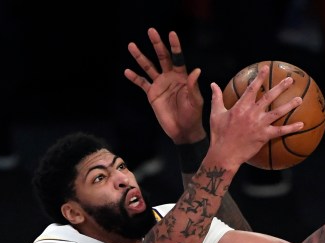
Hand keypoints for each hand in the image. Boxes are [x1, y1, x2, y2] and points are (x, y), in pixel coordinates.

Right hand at [124, 28, 205, 143]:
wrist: (183, 130)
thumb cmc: (193, 115)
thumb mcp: (195, 101)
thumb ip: (193, 86)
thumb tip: (196, 70)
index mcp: (182, 77)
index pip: (178, 58)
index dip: (175, 46)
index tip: (172, 34)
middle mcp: (170, 77)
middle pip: (162, 57)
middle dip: (157, 44)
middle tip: (151, 31)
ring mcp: (160, 85)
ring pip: (148, 67)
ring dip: (140, 57)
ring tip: (132, 45)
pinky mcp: (152, 94)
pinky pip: (141, 83)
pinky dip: (134, 78)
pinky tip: (127, 71)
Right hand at [204, 65, 303, 171]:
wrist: (224, 154)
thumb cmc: (218, 134)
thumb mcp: (215, 114)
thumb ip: (216, 98)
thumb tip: (213, 84)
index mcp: (241, 106)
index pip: (252, 88)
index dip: (260, 77)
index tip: (266, 69)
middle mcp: (252, 113)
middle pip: (269, 97)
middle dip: (280, 87)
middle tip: (290, 80)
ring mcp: (259, 124)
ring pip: (278, 112)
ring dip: (290, 105)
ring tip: (299, 99)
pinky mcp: (264, 136)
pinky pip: (280, 131)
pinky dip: (291, 128)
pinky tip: (301, 125)